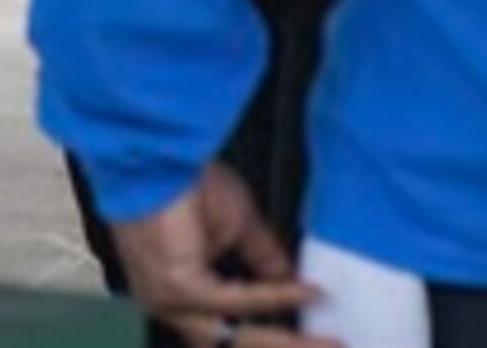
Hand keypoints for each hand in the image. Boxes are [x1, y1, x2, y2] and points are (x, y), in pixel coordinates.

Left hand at [113, 165, 328, 347]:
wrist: (152, 157)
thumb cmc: (182, 184)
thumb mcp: (237, 228)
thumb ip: (263, 262)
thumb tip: (294, 286)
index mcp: (178, 296)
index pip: (231, 334)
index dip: (278, 340)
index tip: (321, 340)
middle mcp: (170, 306)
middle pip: (235, 344)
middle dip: (288, 347)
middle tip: (334, 347)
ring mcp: (170, 301)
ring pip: (236, 337)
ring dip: (288, 340)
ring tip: (329, 341)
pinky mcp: (178, 286)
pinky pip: (236, 302)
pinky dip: (275, 298)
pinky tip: (306, 293)